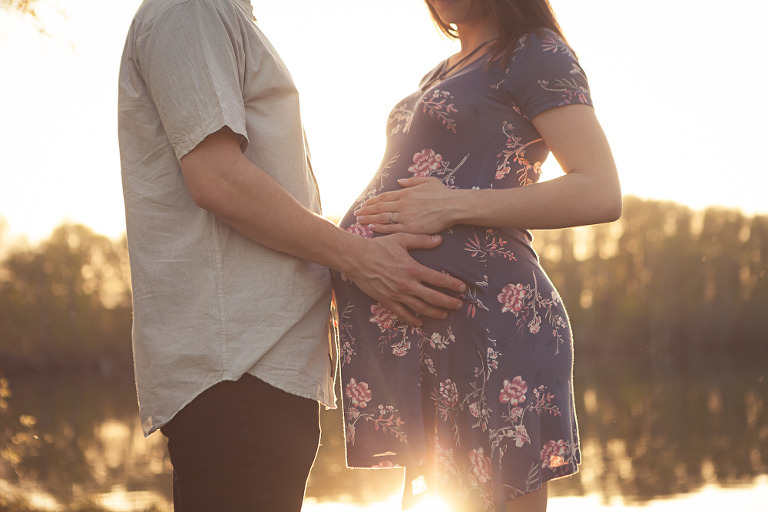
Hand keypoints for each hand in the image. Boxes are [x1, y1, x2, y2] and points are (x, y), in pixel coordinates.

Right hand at [343, 233, 465, 326]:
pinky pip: (402, 313)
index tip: (462, 288)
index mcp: (412, 269)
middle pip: (433, 297)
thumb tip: (439, 239)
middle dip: (449, 302)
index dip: (452, 284)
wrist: (356, 259)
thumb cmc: (378, 247)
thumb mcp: (401, 239)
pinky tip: (420, 323)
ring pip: (420, 308)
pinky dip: (412, 319)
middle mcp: (407, 284)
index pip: (438, 279)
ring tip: (445, 315)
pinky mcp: (387, 301)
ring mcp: (397, 295)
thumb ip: (421, 240)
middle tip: (460, 305)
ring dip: (435, 312)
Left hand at [354, 177, 460, 234]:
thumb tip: (400, 181)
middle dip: (367, 210)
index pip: (384, 197)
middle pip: (380, 207)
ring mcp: (406, 216)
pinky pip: (392, 228)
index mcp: (406, 193)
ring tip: (359, 220)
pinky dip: (380, 228)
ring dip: (369, 219)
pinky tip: (372, 228)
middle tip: (356, 213)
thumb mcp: (427, 181)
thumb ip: (412, 181)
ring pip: (383, 218)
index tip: (364, 204)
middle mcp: (403, 204)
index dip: (372, 201)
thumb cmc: (442, 193)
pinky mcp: (411, 228)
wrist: (453, 206)